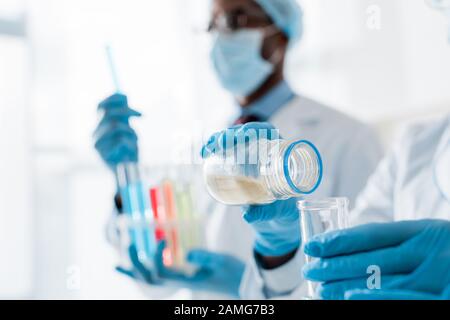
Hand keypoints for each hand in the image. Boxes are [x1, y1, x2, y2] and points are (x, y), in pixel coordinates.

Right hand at [93, 93, 140, 168]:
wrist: (127, 172)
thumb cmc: (128, 149)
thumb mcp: (127, 128)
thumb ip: (124, 115)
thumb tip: (124, 96)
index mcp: (99, 125)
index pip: (100, 106)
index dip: (112, 98)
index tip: (127, 97)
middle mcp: (95, 132)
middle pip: (108, 113)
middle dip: (127, 111)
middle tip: (141, 114)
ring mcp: (97, 144)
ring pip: (115, 126)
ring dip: (130, 131)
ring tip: (134, 140)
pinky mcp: (103, 154)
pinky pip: (119, 140)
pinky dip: (130, 143)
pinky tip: (130, 149)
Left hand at [117, 242, 244, 297]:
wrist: (241, 284)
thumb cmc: (233, 273)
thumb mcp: (222, 262)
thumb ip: (205, 256)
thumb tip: (187, 252)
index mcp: (187, 280)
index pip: (162, 273)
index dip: (156, 257)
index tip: (161, 239)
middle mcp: (179, 283)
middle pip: (150, 278)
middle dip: (137, 263)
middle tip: (129, 244)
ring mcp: (179, 281)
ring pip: (150, 281)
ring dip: (134, 272)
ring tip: (117, 265)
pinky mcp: (182, 277)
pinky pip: (158, 277)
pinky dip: (143, 273)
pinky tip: (134, 269)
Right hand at [201, 122, 299, 256]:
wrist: (276, 216)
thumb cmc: (282, 209)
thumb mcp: (276, 210)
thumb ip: (264, 212)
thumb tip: (247, 215)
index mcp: (279, 153)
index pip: (267, 132)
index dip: (254, 129)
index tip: (243, 135)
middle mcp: (264, 150)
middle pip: (246, 133)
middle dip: (231, 134)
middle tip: (220, 144)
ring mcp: (250, 156)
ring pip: (233, 139)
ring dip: (219, 139)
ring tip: (208, 149)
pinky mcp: (239, 164)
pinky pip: (226, 150)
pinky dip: (215, 148)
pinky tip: (205, 153)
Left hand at [302, 219, 449, 299]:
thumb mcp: (430, 236)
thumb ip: (399, 241)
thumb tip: (349, 247)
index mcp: (423, 230)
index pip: (371, 234)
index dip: (339, 240)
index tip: (313, 245)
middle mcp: (429, 251)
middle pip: (371, 258)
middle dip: (334, 264)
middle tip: (308, 268)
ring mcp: (438, 277)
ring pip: (381, 281)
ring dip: (345, 285)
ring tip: (319, 287)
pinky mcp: (445, 300)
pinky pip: (405, 300)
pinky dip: (375, 299)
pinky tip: (350, 298)